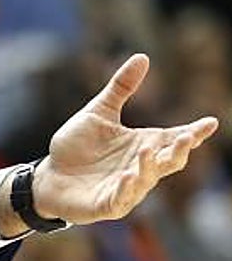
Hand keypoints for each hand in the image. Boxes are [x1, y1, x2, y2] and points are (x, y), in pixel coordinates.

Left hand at [32, 53, 218, 223]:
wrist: (50, 176)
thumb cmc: (78, 146)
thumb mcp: (99, 112)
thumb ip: (121, 88)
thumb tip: (143, 56)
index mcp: (142, 145)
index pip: (173, 138)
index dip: (193, 132)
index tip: (211, 122)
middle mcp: (140, 167)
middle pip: (169, 161)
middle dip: (180, 150)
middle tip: (188, 137)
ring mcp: (127, 188)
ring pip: (147, 180)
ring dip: (150, 166)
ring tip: (148, 150)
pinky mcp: (108, 204)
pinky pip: (121, 198)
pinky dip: (126, 188)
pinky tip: (127, 176)